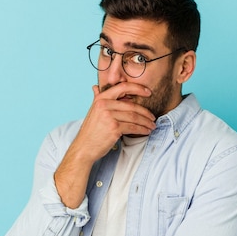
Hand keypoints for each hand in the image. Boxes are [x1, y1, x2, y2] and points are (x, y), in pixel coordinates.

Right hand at [54, 83, 156, 208]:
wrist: (84, 148)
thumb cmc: (90, 131)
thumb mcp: (92, 111)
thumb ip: (97, 98)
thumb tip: (95, 87)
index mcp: (101, 98)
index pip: (123, 87)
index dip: (138, 88)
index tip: (148, 92)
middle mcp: (104, 105)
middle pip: (132, 106)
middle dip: (145, 112)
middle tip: (153, 117)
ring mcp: (109, 116)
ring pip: (134, 117)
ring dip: (146, 122)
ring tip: (152, 125)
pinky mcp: (114, 128)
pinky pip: (133, 127)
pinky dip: (142, 130)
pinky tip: (146, 131)